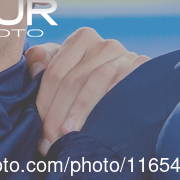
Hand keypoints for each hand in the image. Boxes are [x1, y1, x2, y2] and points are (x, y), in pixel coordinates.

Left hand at [26, 27, 148, 155]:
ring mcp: (126, 56)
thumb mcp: (60, 67)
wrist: (127, 89)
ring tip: (67, 135)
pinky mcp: (143, 71)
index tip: (38, 128)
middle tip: (49, 140)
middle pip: (73, 80)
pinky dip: (107, 106)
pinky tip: (97, 125)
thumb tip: (36, 68)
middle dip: (57, 114)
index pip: (56, 72)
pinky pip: (122, 88)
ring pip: (96, 83)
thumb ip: (40, 61)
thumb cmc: (84, 81)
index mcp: (82, 39)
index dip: (44, 102)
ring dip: (79, 112)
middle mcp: (105, 44)